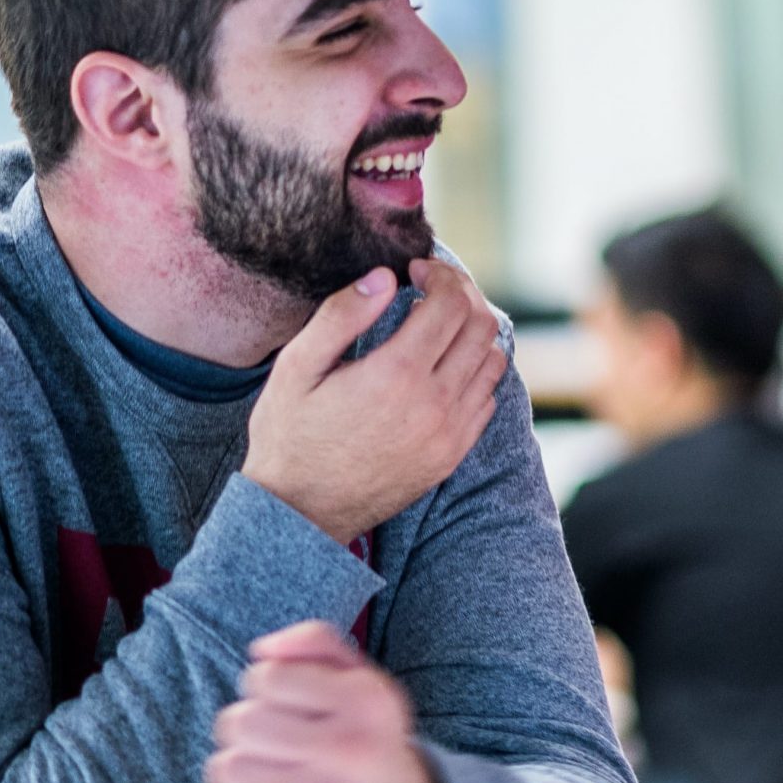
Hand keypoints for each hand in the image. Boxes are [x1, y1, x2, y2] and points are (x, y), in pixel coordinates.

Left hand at [207, 621, 443, 782]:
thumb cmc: (368, 735)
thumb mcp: (360, 678)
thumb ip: (315, 643)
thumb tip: (261, 651)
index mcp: (366, 699)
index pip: (267, 677)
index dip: (266, 682)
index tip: (287, 698)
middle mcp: (350, 748)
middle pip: (242, 722)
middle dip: (244, 723)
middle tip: (269, 733)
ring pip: (230, 769)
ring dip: (237, 764)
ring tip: (262, 764)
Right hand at [242, 259, 507, 542]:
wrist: (300, 512)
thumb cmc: (289, 435)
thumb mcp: (297, 368)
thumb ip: (341, 315)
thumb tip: (385, 277)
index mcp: (395, 374)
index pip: (450, 304)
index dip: (440, 274)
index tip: (417, 270)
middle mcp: (434, 404)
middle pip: (481, 327)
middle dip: (462, 295)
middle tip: (433, 289)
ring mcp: (450, 433)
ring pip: (493, 362)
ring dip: (473, 332)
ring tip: (440, 324)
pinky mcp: (453, 455)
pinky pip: (487, 399)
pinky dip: (475, 371)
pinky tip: (443, 366)